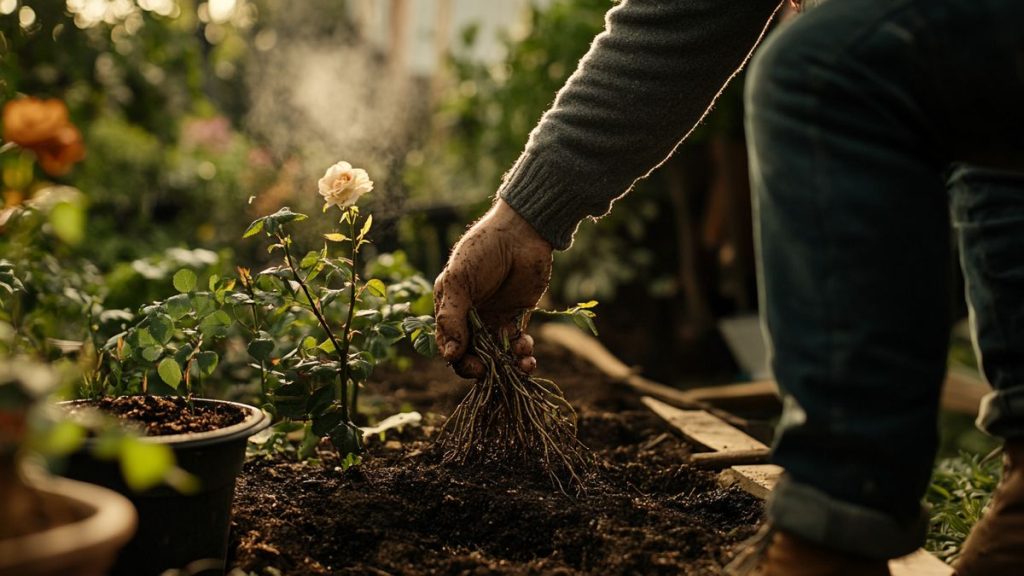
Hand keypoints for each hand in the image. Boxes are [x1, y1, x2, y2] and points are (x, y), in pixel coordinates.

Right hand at [434, 199, 552, 378]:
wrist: (521, 233)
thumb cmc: (482, 250)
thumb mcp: (459, 281)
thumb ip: (452, 318)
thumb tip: (449, 355)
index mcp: (450, 308)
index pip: (449, 344)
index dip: (458, 360)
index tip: (472, 365)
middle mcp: (470, 317)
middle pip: (473, 354)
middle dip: (482, 367)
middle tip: (491, 371)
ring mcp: (494, 318)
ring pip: (497, 355)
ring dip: (507, 365)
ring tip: (520, 363)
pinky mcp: (518, 317)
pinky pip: (517, 345)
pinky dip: (522, 355)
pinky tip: (528, 356)